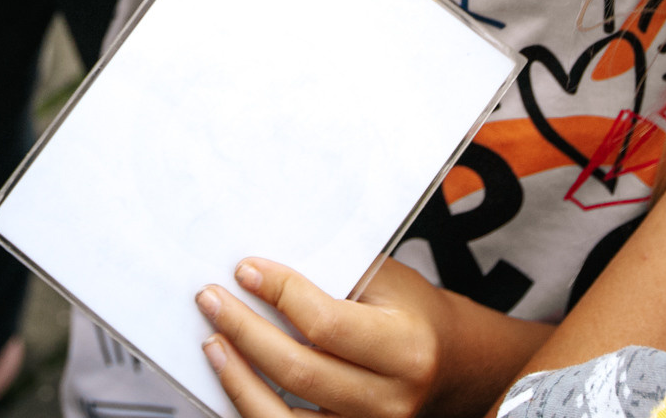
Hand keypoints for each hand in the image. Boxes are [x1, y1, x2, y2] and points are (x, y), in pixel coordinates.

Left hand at [195, 257, 444, 417]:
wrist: (453, 366)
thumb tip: (267, 263)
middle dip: (245, 330)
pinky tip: (235, 381)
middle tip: (212, 300)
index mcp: (406, 348)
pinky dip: (252, 407)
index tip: (247, 270)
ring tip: (214, 343)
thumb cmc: (415, 318)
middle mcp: (389, 398)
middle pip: (300, 369)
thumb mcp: (390, 283)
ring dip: (238, 379)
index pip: (327, 323)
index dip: (279, 293)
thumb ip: (336, 272)